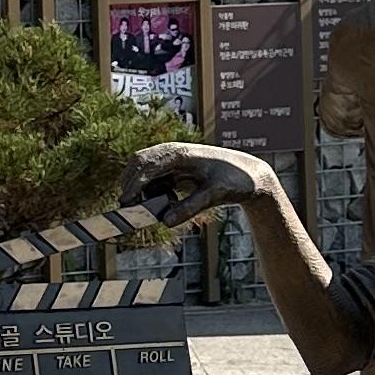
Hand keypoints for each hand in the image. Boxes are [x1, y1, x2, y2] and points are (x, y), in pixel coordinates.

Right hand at [125, 139, 274, 225]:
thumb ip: (189, 207)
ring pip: (144, 171)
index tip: (125, 202)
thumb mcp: (214, 195)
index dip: (134, 184)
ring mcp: (172, 160)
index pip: (147, 165)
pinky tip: (157, 206)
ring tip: (141, 210)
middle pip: (139, 163)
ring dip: (138, 189)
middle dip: (130, 184)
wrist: (249, 175)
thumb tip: (165, 221)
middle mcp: (172, 152)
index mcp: (180, 153)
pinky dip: (149, 192)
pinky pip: (154, 180)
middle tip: (125, 209)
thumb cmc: (234, 180)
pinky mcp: (174, 171)